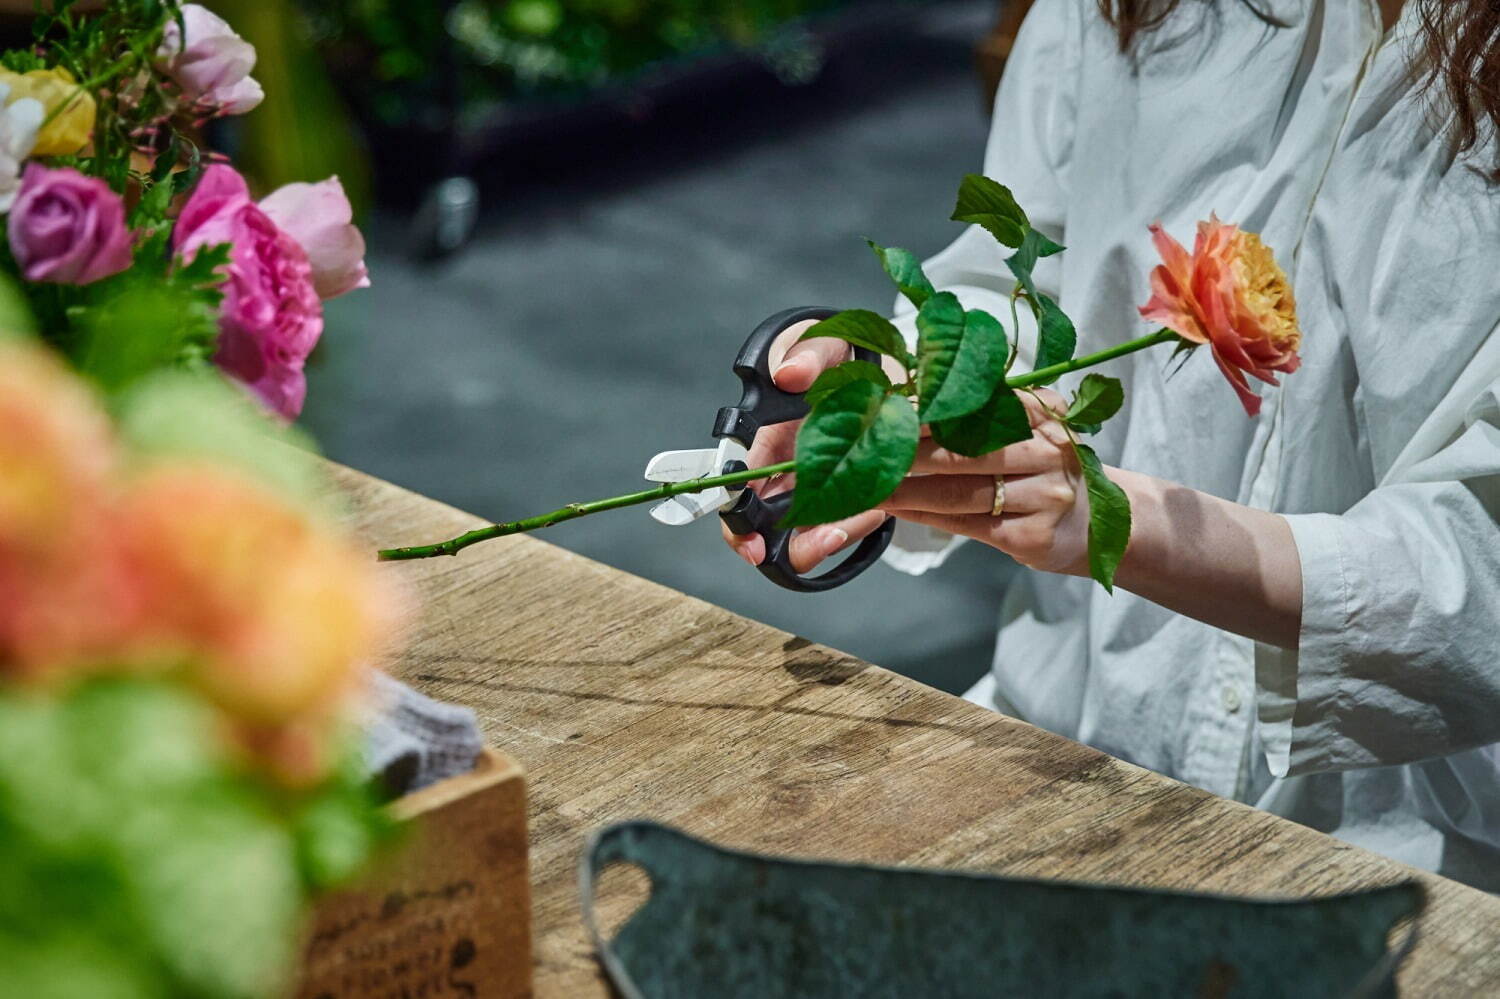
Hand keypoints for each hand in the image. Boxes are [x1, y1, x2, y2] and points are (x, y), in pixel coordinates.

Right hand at [720, 319, 889, 571]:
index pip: (736, 487)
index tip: (756, 546)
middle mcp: (779, 471)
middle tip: (829, 538)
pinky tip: (880, 503)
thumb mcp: (826, 347)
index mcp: (763, 440)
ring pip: (804, 536)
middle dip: (794, 546)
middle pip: (766, 527)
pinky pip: (838, 527)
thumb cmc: (838, 359)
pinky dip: (859, 524)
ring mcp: (807, 488)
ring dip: (833, 536)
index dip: (738, 523)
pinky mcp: (838, 497)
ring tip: (872, 510)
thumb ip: (808, 355)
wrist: (877, 368)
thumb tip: (788, 374)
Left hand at [879, 387, 1092, 576]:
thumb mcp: (1034, 429)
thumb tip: (914, 397)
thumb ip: (989, 412)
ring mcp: (1044, 496)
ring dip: (907, 489)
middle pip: (965, 450)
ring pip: (960, 491)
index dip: (930, 410)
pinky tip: (899, 509)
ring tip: (870, 484)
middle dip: (909, 451)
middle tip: (865, 450)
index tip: (888, 410)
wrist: (1103, 524)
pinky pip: (967, 523)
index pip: (979, 406)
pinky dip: (927, 516)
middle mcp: (1049, 451)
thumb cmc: (1047, 470)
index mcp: (1045, 414)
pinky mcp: (1031, 535)